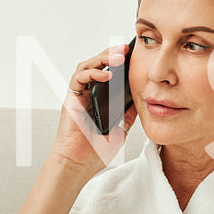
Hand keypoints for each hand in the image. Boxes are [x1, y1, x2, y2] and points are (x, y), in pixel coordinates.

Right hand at [54, 45, 137, 173]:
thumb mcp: (121, 130)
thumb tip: (142, 99)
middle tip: (126, 48)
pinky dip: (92, 73)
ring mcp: (79, 96)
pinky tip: (107, 74)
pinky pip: (79, 78)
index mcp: (99, 100)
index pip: (109, 73)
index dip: (119, 62)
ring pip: (88, 67)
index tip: (134, 54)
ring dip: (103, 58)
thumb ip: (128, 114)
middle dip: (112, 53)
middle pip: (98, 65)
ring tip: (118, 56)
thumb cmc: (96, 152)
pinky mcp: (71, 99)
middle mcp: (88, 94)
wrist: (79, 165)